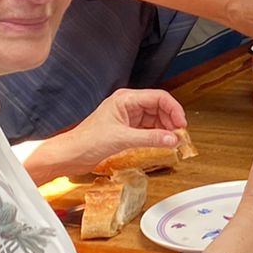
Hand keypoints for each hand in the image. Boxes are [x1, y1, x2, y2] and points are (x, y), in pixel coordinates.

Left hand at [21, 88, 185, 181]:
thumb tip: (171, 139)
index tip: (181, 123)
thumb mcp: (122, 139)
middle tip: (179, 134)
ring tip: (172, 140)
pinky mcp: (126, 130)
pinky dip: (156, 136)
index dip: (173, 109)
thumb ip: (150, 139)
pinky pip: (147, 130)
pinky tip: (161, 143)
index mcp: (125, 99)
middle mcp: (128, 106)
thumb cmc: (87, 141)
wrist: (71, 154)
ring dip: (164, 129)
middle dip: (171, 120)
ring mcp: (127, 118)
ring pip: (154, 119)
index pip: (158, 97)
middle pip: (159, 107)